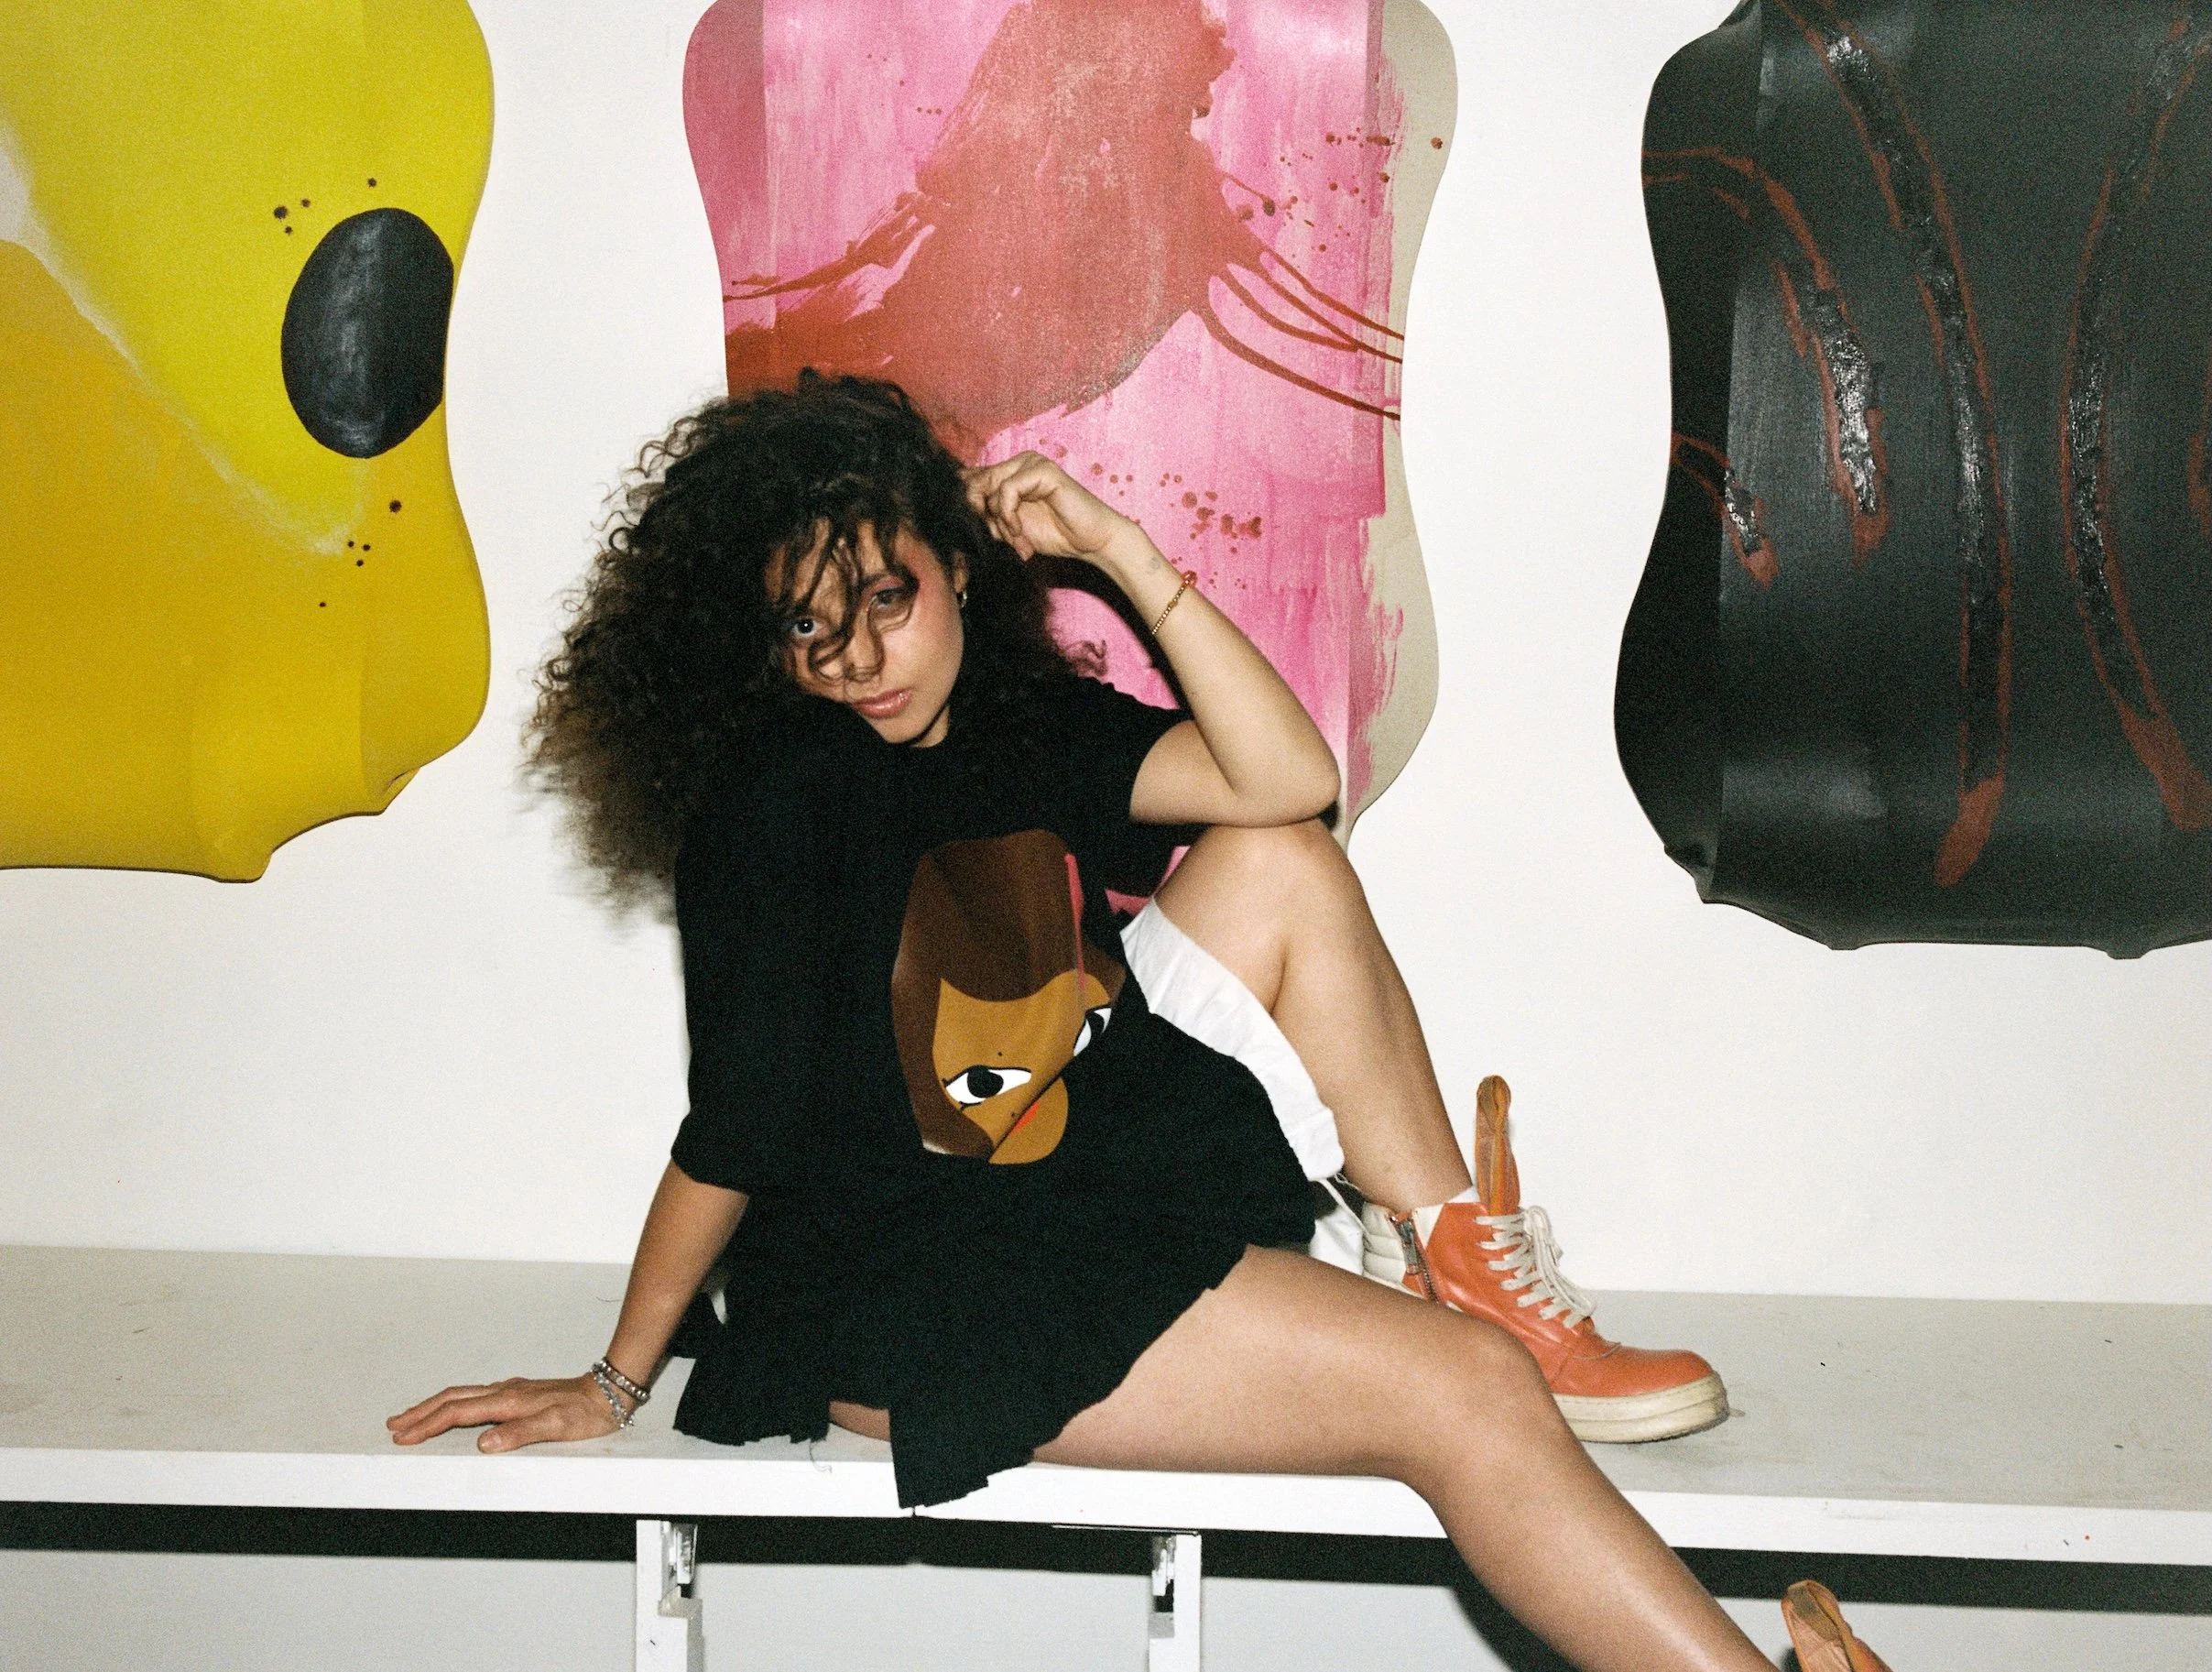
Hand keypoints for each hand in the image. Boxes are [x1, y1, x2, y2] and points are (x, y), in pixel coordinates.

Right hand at [385, 1374, 626, 1452]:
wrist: (609, 1393)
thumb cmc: (586, 1413)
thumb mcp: (557, 1427)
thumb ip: (520, 1434)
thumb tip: (484, 1444)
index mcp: (509, 1401)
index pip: (458, 1413)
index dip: (428, 1425)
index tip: (404, 1436)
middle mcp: (505, 1392)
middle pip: (452, 1399)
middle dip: (421, 1413)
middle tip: (394, 1425)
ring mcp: (511, 1391)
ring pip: (462, 1395)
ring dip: (434, 1406)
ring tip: (412, 1417)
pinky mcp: (518, 1394)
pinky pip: (475, 1396)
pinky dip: (454, 1404)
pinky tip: (453, 1410)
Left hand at [961, 451, 1142, 568]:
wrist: (1091, 541)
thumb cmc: (1056, 534)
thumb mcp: (1010, 527)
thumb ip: (987, 515)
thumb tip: (958, 506)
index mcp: (1010, 473)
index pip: (973, 478)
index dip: (969, 506)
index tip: (981, 532)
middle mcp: (1019, 463)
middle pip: (976, 481)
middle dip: (981, 514)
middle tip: (998, 537)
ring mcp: (1032, 463)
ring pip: (991, 486)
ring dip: (999, 520)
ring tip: (1017, 538)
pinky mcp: (1043, 470)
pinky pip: (1008, 489)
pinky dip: (1008, 515)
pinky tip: (1019, 532)